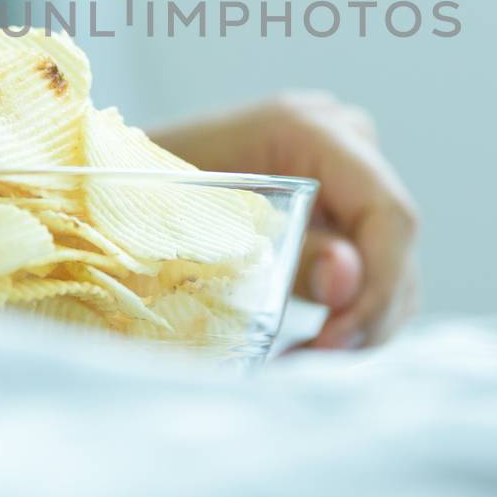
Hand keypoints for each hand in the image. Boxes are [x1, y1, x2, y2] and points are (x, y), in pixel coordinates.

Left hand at [151, 93, 419, 349]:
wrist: (102, 182)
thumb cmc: (133, 193)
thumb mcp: (202, 227)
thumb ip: (281, 252)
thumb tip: (347, 277)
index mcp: (308, 128)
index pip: (389, 212)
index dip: (376, 286)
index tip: (332, 344)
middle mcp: (341, 141)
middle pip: (393, 243)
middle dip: (364, 315)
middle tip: (309, 367)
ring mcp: (342, 172)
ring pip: (389, 263)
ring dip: (357, 324)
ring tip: (297, 365)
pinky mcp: (335, 205)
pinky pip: (367, 267)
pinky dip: (346, 314)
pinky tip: (301, 347)